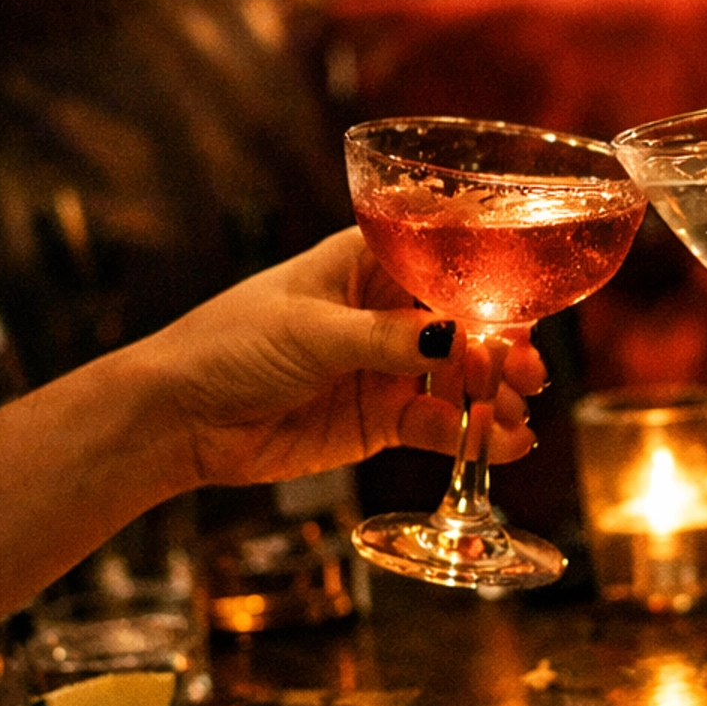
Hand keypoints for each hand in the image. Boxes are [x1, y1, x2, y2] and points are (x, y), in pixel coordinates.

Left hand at [133, 229, 547, 490]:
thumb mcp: (312, 332)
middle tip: (527, 373)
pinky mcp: (382, 419)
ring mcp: (389, 367)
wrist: (179, 418)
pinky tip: (502, 445)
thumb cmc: (228, 345)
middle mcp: (387, 310)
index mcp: (367, 261)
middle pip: (467, 323)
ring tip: (516, 416)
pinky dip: (472, 436)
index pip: (446, 260)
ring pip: (460, 378)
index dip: (491, 284)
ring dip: (494, 396)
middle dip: (504, 346)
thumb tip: (455, 338)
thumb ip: (387, 339)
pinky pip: (440, 425)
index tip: (524, 309)